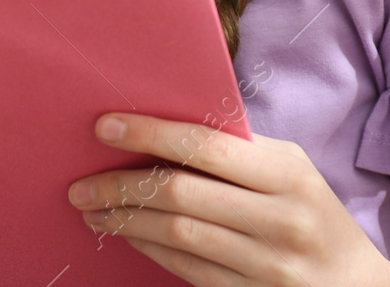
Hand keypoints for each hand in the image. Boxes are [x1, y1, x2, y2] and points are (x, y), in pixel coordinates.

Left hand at [66, 112, 389, 285]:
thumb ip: (236, 147)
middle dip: (121, 186)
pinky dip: (147, 247)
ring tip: (91, 210)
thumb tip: (160, 121)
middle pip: (181, 194)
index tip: (103, 126)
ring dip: (124, 220)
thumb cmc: (309, 211)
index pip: (205, 145)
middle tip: (80, 184)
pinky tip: (124, 233)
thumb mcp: (289, 169)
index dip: (149, 134)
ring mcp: (267, 264)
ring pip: (177, 235)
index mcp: (288, 174)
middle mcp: (280, 219)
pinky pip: (185, 267)